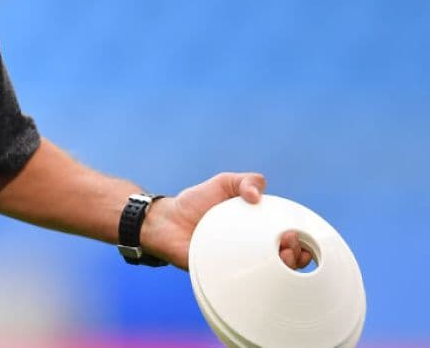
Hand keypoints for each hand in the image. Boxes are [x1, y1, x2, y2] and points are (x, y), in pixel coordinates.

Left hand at [139, 172, 313, 270]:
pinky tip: (258, 274)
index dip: (302, 242)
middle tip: (288, 246)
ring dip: (282, 271)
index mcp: (257, 230)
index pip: (288, 240)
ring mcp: (238, 265)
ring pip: (268, 277)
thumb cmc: (195, 202)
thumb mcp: (223, 183)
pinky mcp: (222, 277)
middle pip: (285, 261)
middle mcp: (251, 250)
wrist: (164, 219)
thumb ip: (245, 181)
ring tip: (282, 259)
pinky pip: (241, 286)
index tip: (299, 236)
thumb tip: (257, 195)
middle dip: (296, 256)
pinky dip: (253, 283)